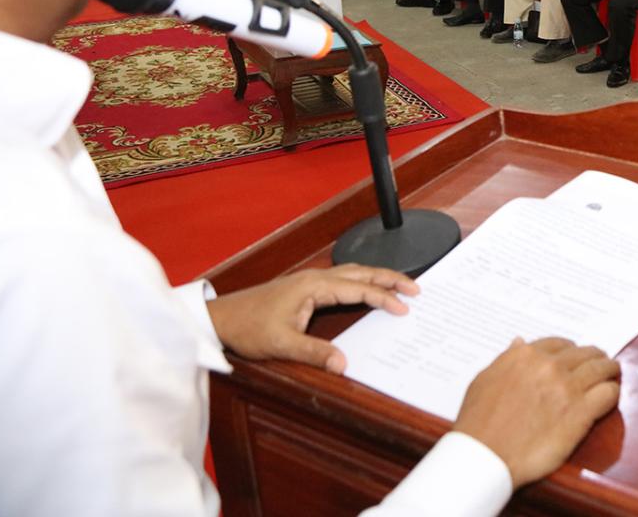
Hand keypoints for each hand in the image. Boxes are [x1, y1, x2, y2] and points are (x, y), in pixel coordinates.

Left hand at [206, 265, 418, 373]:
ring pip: (353, 273)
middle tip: (416, 288)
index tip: (404, 308)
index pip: (359, 289)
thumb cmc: (247, 327)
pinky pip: (343, 279)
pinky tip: (367, 291)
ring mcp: (310, 281)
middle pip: (361, 272)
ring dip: (377, 278)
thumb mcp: (281, 344)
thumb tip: (343, 365)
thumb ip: (315, 353)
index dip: (383, 298)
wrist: (221, 318)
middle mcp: (316, 278)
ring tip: (400, 286)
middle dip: (390, 279)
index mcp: (314, 286)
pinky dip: (362, 282)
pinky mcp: (305, 287)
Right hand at [452, 337, 620, 488]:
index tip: (575, 358)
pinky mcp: (581, 413)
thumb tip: (519, 342)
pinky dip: (612, 392)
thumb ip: (506, 359)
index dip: (571, 350)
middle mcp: (549, 366)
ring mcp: (568, 388)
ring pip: (602, 368)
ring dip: (609, 370)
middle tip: (600, 363)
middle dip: (594, 357)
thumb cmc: (478, 422)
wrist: (484, 455)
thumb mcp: (485, 379)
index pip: (560, 344)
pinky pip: (608, 393)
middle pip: (585, 354)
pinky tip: (610, 396)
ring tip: (612, 374)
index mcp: (526, 356)